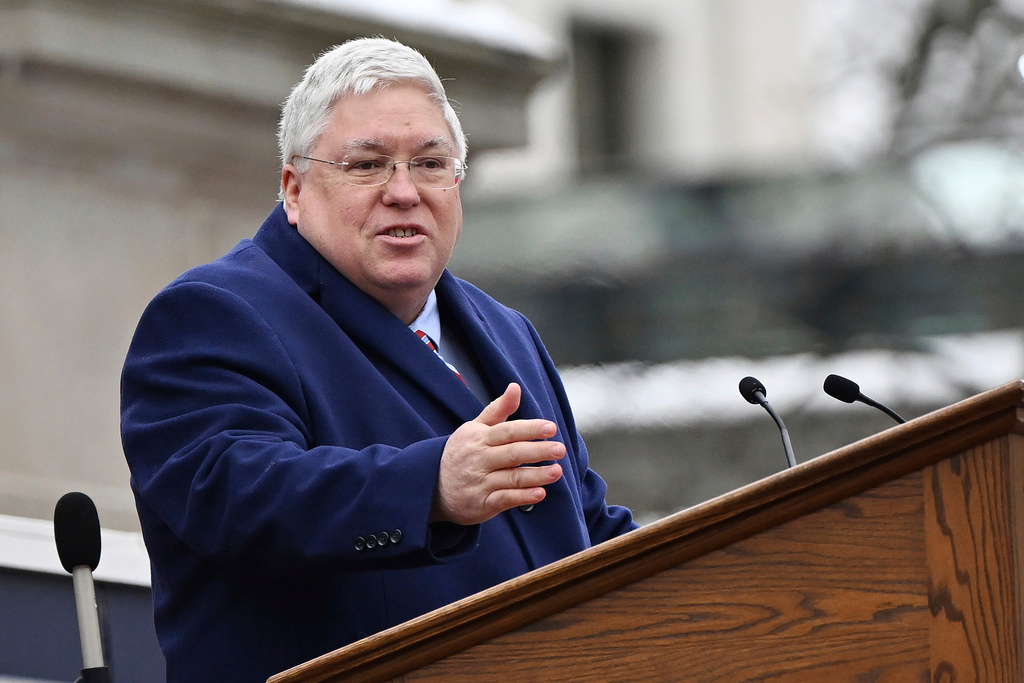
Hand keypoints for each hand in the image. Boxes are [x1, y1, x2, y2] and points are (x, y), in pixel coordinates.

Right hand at [432, 383, 564, 525]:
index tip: (550, 428)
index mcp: (480, 438)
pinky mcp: (483, 503)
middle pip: (512, 454)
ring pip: (512, 477)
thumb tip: (515, 387)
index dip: (529, 429)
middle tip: (560, 449)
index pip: (507, 431)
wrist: (433, 487)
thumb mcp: (474, 428)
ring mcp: (481, 482)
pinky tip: (540, 493)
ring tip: (557, 471)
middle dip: (538, 451)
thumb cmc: (461, 453)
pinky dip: (523, 497)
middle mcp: (480, 459)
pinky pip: (505, 499)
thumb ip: (498, 409)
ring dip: (536, 475)